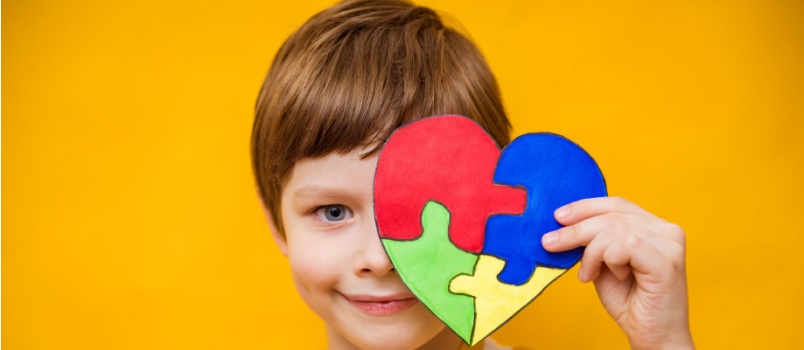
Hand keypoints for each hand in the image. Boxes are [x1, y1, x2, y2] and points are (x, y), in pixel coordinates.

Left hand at [541, 197, 693, 349]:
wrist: (653, 338)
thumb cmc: (630, 303)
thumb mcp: (603, 264)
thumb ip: (593, 242)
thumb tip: (563, 222)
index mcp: (654, 227)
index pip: (617, 204)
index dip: (585, 207)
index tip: (558, 217)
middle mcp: (667, 231)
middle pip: (612, 214)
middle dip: (576, 229)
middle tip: (550, 243)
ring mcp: (670, 244)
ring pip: (614, 228)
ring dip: (592, 252)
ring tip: (588, 274)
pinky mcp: (667, 261)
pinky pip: (623, 244)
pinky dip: (607, 260)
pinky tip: (615, 277)